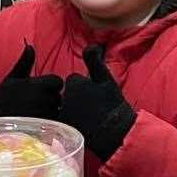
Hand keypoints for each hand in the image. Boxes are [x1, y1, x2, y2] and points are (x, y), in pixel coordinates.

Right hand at [0, 45, 62, 120]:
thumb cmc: (4, 95)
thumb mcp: (14, 76)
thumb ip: (25, 61)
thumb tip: (29, 45)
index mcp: (37, 84)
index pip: (58, 81)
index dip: (53, 84)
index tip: (44, 89)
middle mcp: (41, 99)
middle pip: (59, 97)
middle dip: (52, 98)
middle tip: (39, 101)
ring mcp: (41, 113)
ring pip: (56, 109)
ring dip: (51, 109)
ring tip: (37, 109)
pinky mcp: (39, 124)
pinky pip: (52, 120)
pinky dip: (48, 119)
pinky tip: (37, 118)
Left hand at [60, 45, 137, 160]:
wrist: (114, 131)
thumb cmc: (112, 104)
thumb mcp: (105, 79)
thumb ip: (95, 62)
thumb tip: (91, 45)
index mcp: (74, 83)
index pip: (73, 81)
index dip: (84, 88)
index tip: (95, 96)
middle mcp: (64, 98)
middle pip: (66, 95)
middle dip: (76, 99)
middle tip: (92, 107)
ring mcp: (62, 114)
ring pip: (64, 108)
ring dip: (72, 111)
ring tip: (88, 118)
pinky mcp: (62, 129)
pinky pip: (61, 122)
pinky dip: (68, 123)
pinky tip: (81, 126)